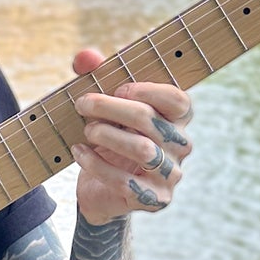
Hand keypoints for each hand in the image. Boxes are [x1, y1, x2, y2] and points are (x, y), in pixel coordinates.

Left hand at [68, 48, 192, 225]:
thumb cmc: (108, 141)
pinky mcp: (155, 200)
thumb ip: (96, 78)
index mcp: (177, 120)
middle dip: (111, 108)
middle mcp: (180, 147)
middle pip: (151, 121)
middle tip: (82, 103)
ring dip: (107, 136)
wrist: (102, 192)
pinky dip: (96, 164)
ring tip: (87, 130)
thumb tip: (84, 58)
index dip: (148, 90)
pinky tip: (78, 152)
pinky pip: (124, 181)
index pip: (178, 100)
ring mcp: (170, 175)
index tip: (118, 88)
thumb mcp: (104, 110)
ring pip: (143, 150)